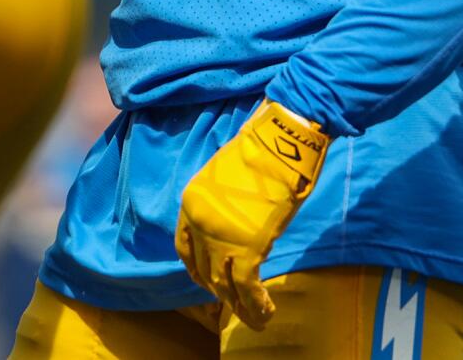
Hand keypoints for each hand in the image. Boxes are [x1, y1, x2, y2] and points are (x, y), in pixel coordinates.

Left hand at [175, 100, 329, 329]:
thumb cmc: (259, 155)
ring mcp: (220, 237)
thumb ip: (222, 206)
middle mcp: (198, 222)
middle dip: (218, 290)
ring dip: (238, 305)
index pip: (184, 247)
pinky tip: (266, 313)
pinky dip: (255, 305)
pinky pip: (247, 287)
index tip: (207, 279)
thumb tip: (233, 226)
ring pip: (223, 284)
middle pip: (203, 269)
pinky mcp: (247, 248)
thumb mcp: (223, 178)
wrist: (278, 144)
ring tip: (253, 317)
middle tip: (233, 302)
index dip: (196, 268)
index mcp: (190, 204)